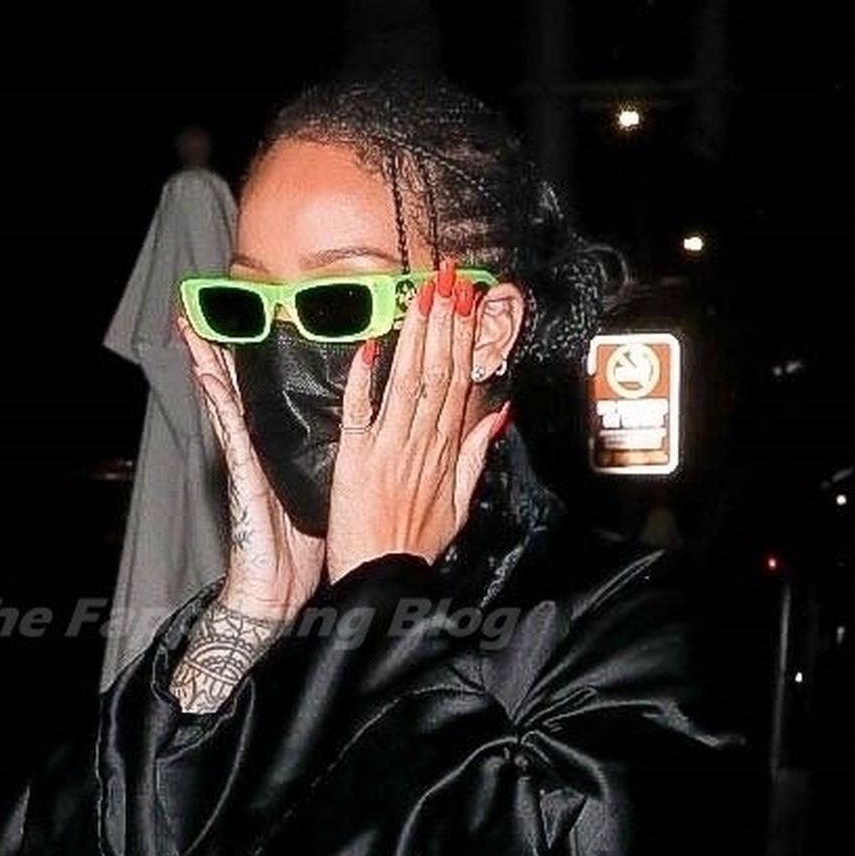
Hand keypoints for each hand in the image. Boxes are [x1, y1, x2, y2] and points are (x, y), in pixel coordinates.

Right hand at [176, 314, 324, 619]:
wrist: (278, 594)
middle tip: (218, 305)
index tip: (268, 319)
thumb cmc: (306, 551)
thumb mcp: (332, 494)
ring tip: (197, 324)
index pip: (279, 394)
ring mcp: (247, 461)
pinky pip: (229, 430)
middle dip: (232, 347)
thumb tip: (369, 436)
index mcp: (288, 451)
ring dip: (211, 360)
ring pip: (229, 399)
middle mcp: (264, 449)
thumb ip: (343, 462)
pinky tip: (207, 372)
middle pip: (247, 388)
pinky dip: (217, 398)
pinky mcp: (241, 476)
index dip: (271, 357)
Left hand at [323, 262, 510, 584]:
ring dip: (414, 336)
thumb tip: (498, 414)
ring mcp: (389, 451)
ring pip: (407, 383)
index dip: (462, 337)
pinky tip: (370, 347)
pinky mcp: (356, 462)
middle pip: (437, 372)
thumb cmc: (414, 546)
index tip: (466, 300)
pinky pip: (361, 414)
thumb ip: (475, 456)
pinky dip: (365, 381)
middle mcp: (420, 445)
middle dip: (444, 321)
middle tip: (447, 277)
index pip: (457, 382)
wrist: (381, 578)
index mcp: (444, 452)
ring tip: (421, 295)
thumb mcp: (459, 505)